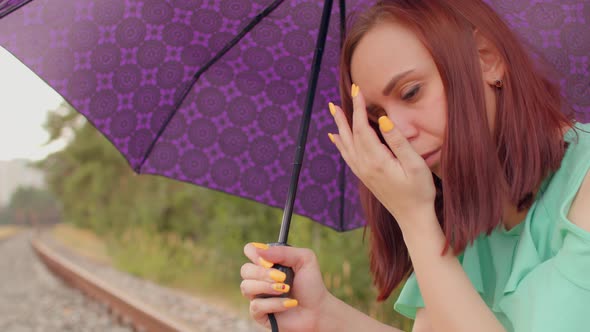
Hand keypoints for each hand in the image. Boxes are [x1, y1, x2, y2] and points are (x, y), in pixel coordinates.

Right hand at [240, 243, 329, 330]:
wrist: (318, 310)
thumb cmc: (311, 285)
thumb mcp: (304, 259)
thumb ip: (283, 251)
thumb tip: (259, 251)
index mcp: (268, 262)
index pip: (249, 250)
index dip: (255, 253)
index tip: (270, 261)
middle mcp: (260, 278)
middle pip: (245, 269)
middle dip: (263, 273)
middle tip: (283, 277)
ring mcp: (258, 295)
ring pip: (246, 287)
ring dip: (267, 287)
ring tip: (285, 289)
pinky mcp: (259, 313)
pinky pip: (256, 306)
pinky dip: (274, 304)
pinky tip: (289, 304)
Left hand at [329, 84, 435, 227]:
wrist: (413, 218)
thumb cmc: (419, 191)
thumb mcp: (415, 165)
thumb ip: (398, 142)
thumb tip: (382, 120)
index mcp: (376, 160)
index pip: (362, 127)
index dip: (358, 108)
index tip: (357, 89)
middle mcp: (364, 166)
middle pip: (350, 134)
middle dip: (346, 113)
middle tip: (341, 96)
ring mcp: (363, 172)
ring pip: (346, 144)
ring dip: (339, 126)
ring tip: (333, 111)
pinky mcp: (365, 177)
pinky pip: (347, 155)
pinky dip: (340, 144)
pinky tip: (335, 137)